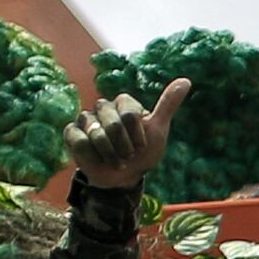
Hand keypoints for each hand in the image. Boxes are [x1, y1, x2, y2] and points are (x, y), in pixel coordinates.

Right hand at [67, 76, 190, 195]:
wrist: (124, 178)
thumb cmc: (142, 153)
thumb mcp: (158, 130)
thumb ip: (168, 104)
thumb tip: (186, 80)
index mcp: (124, 104)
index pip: (130, 114)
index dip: (137, 135)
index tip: (141, 145)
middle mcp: (104, 107)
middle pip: (113, 124)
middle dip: (124, 146)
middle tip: (128, 155)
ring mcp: (86, 119)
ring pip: (96, 133)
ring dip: (110, 154)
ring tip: (115, 161)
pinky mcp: (72, 133)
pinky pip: (80, 141)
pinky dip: (93, 156)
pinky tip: (98, 159)